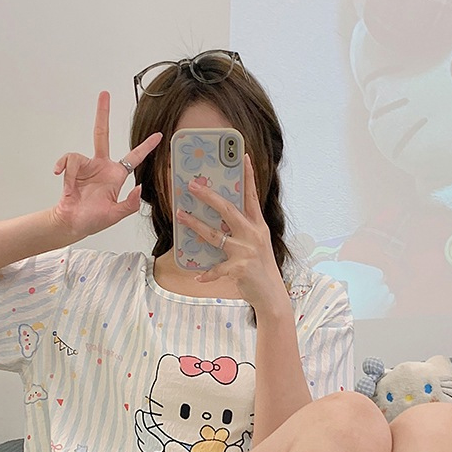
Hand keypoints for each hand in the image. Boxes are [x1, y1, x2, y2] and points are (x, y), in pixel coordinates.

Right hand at [52, 91, 160, 239]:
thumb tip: (139, 188)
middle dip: (102, 114)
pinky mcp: (72, 169)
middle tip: (104, 94)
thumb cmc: (93, 220)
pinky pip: (68, 162)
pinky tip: (62, 181)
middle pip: (101, 134)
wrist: (72, 223)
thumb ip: (129, 204)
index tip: (159, 135)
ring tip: (70, 188)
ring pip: (77, 155)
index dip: (146, 146)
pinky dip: (65, 171)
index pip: (134, 157)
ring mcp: (86, 166)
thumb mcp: (115, 215)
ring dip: (72, 172)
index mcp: (116, 176)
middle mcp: (101, 167)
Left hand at [177, 154, 288, 313]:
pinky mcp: (239, 268)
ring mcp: (246, 251)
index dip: (248, 175)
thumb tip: (220, 219)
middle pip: (228, 210)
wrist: (271, 294)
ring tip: (180, 216)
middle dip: (208, 196)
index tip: (243, 156)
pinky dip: (206, 274)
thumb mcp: (257, 244)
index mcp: (258, 226)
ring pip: (215, 235)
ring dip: (195, 225)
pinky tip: (198, 276)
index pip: (252, 196)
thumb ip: (243, 230)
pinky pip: (216, 269)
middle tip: (192, 185)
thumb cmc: (261, 268)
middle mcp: (253, 234)